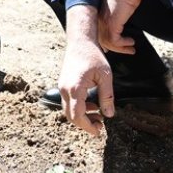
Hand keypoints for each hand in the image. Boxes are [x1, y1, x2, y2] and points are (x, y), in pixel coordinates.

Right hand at [58, 5, 114, 135]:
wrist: (80, 41)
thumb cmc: (93, 56)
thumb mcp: (105, 76)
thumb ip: (107, 96)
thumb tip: (109, 115)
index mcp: (75, 88)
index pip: (77, 115)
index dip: (88, 126)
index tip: (98, 132)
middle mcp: (65, 89)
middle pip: (71, 116)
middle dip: (85, 124)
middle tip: (100, 126)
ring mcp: (62, 87)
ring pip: (69, 110)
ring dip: (83, 116)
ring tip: (99, 116)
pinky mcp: (64, 84)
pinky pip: (69, 102)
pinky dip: (79, 108)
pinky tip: (92, 105)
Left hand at [99, 0, 153, 53]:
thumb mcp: (122, 1)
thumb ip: (121, 8)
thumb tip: (128, 8)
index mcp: (100, 12)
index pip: (98, 30)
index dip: (105, 40)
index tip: (113, 47)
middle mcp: (100, 18)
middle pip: (101, 39)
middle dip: (114, 47)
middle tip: (128, 50)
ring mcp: (104, 21)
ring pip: (108, 42)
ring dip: (121, 48)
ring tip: (132, 48)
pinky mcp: (111, 24)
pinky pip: (114, 40)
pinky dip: (123, 44)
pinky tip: (132, 42)